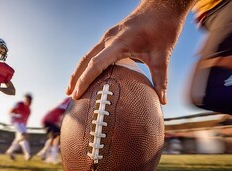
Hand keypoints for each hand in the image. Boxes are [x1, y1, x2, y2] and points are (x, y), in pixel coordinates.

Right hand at [66, 0, 193, 104]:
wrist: (162, 6)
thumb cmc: (163, 28)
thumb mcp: (162, 55)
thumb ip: (161, 79)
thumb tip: (163, 101)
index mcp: (119, 42)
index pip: (95, 64)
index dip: (84, 80)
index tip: (76, 94)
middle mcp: (109, 38)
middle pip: (85, 60)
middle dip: (75, 78)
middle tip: (68, 96)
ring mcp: (108, 36)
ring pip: (88, 55)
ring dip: (79, 71)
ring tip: (73, 89)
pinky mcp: (111, 36)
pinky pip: (95, 52)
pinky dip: (89, 65)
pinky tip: (90, 76)